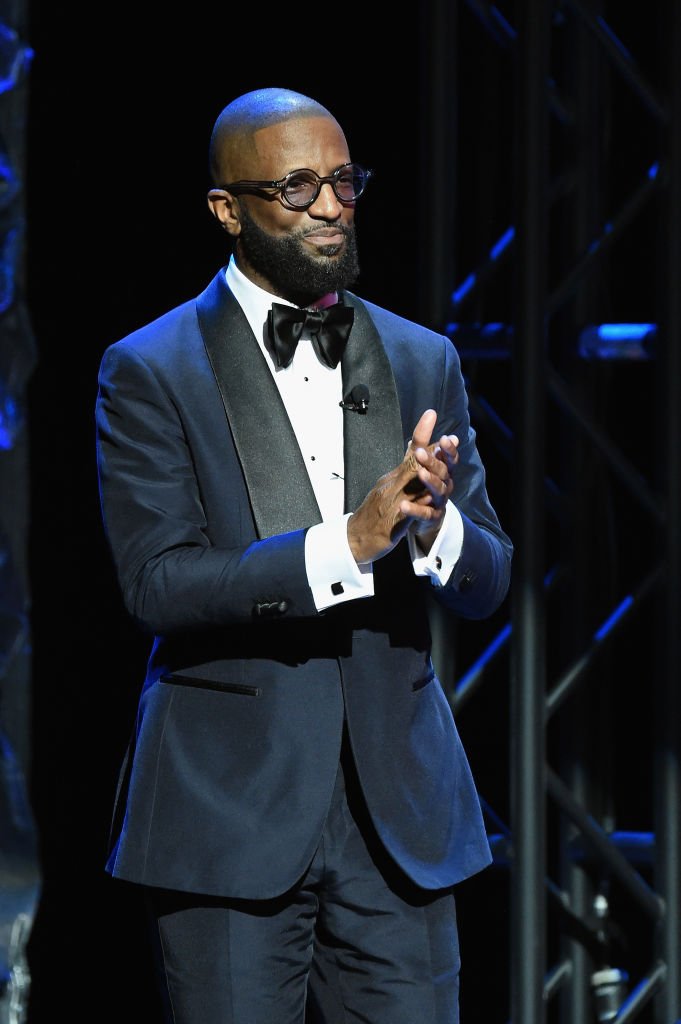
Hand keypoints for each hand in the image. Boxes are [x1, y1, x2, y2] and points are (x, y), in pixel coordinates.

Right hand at [347, 409, 458, 563]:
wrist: (355, 538)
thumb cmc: (374, 514)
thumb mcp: (387, 488)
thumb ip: (403, 471)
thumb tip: (415, 450)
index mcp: (392, 479)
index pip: (410, 454)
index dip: (422, 435)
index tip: (432, 415)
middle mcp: (390, 486)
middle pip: (412, 464)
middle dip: (430, 450)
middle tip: (447, 438)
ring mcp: (390, 503)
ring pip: (409, 485)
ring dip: (425, 474)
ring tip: (440, 465)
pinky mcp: (390, 523)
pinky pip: (405, 512)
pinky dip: (415, 505)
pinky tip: (426, 501)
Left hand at [406, 411, 459, 551]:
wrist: (420, 517)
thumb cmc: (422, 486)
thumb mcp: (419, 462)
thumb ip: (423, 441)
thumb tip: (430, 413)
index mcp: (443, 471)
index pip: (449, 458)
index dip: (449, 449)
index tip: (445, 438)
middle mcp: (445, 485)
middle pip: (443, 472)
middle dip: (433, 461)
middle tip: (420, 453)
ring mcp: (439, 502)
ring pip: (438, 491)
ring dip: (429, 481)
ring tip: (419, 473)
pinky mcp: (431, 518)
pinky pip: (425, 514)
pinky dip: (415, 510)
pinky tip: (403, 506)